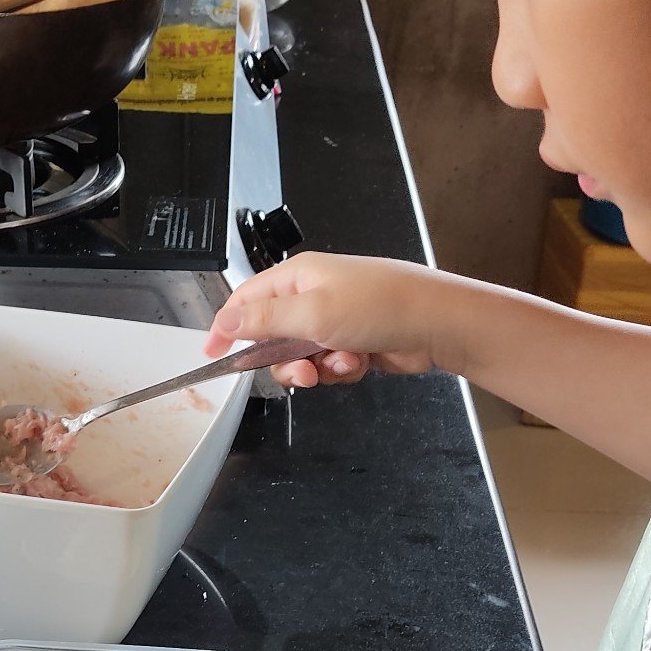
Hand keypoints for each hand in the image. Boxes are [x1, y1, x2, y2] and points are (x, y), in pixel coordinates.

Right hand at [207, 252, 453, 388]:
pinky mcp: (353, 343)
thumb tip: (223, 322)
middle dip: (285, 361)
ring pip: (302, 357)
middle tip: (302, 372)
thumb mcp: (312, 313)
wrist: (436, 324)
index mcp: (297, 278)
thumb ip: (263, 320)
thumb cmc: (380, 306)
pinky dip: (342, 370)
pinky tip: (361, 363)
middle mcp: (313, 296)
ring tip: (342, 363)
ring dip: (318, 368)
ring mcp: (335, 321)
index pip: (246, 300)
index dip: (227, 327)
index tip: (213, 355)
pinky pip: (329, 366)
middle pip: (273, 337)